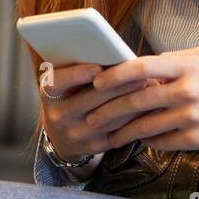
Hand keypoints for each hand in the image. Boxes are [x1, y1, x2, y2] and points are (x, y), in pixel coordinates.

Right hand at [39, 61, 161, 159]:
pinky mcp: (93, 146)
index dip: (76, 75)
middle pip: (90, 99)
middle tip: (140, 73)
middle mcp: (57, 116)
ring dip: (131, 100)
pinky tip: (148, 107)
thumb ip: (78, 67)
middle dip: (117, 85)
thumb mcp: (65, 82)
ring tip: (150, 86)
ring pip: (108, 117)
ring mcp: (75, 134)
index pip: (56, 83)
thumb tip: (110, 52)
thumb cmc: (70, 95)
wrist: (63, 135)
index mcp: (48, 94)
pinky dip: (135, 118)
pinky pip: (118, 131)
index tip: (97, 67)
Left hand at [86, 46, 198, 149]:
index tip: (96, 83)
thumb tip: (140, 65)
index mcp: (186, 65)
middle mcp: (187, 89)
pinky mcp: (197, 138)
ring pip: (145, 125)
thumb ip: (172, 60)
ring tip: (107, 135)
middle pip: (136, 100)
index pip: (141, 67)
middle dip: (108, 110)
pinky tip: (137, 140)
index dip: (114, 75)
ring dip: (122, 131)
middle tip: (91, 116)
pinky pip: (161, 141)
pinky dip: (146, 141)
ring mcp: (192, 115)